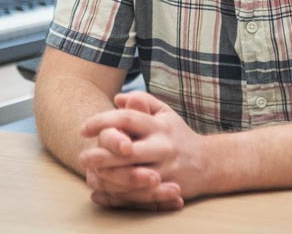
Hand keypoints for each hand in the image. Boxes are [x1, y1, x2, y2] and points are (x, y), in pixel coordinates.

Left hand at [79, 91, 206, 209]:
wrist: (209, 162)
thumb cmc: (177, 135)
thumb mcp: (164, 113)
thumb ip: (142, 101)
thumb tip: (118, 98)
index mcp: (159, 125)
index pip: (127, 118)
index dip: (103, 121)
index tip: (83, 128)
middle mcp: (163, 145)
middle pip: (127, 149)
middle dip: (101, 154)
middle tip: (82, 157)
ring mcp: (166, 168)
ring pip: (132, 175)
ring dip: (108, 176)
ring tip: (90, 174)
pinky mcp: (167, 188)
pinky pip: (140, 194)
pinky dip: (119, 194)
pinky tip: (103, 191)